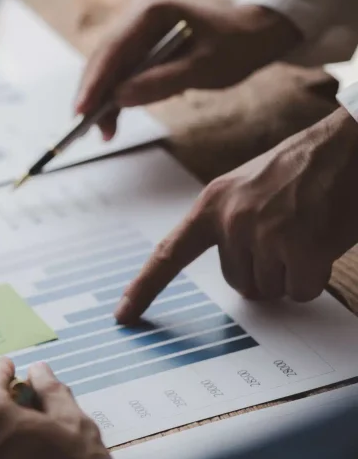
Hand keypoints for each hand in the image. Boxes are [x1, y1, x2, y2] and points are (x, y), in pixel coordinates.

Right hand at [77, 0, 301, 139]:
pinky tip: (115, 118)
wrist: (254, 36)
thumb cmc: (234, 47)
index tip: (82, 110)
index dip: (94, 82)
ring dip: (103, 100)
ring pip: (108, 69)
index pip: (112, 49)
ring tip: (105, 132)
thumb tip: (119, 98)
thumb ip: (161, 82)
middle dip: (94, 95)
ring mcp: (137, 32)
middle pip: (103, 60)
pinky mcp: (141, 48)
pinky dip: (117, 97)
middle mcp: (137, 18)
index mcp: (151, 12)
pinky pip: (121, 73)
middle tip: (87, 128)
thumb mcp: (203, 68)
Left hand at [116, 107, 357, 323]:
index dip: (144, 289)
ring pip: (270, 289)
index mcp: (212, 204)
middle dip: (264, 270)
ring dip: (292, 272)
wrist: (351, 143)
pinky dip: (314, 278)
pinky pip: (300, 290)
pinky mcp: (301, 249)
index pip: (168, 254)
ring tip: (308, 230)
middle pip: (238, 281)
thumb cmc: (305, 167)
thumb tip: (240, 281)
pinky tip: (324, 242)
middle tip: (289, 233)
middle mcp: (232, 221)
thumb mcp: (250, 189)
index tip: (123, 316)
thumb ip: (231, 228)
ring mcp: (266, 235)